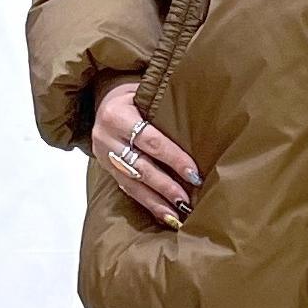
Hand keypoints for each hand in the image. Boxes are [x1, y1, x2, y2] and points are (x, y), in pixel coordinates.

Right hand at [92, 74, 202, 229]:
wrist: (102, 99)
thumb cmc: (134, 94)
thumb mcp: (145, 91)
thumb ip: (166, 106)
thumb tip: (206, 121)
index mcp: (117, 114)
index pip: (150, 140)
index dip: (173, 158)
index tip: (194, 173)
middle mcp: (106, 137)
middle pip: (140, 166)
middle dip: (165, 186)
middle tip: (187, 200)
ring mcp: (104, 156)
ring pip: (132, 183)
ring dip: (157, 201)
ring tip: (178, 216)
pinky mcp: (106, 169)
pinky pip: (127, 189)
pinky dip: (147, 203)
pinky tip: (164, 215)